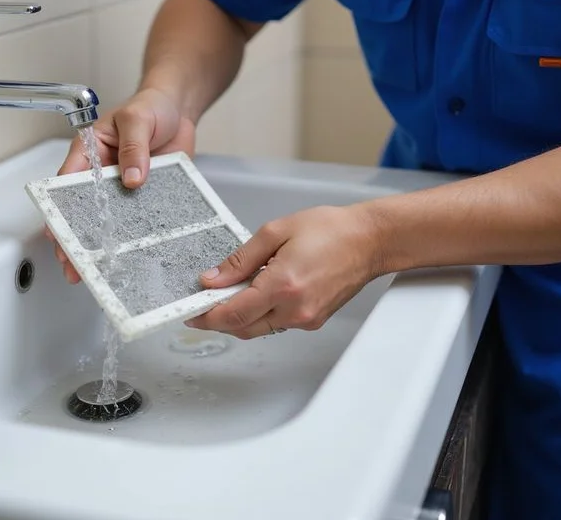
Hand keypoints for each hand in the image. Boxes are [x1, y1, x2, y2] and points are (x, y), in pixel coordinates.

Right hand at [46, 87, 196, 283]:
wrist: (180, 110)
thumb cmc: (151, 106)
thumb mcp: (138, 119)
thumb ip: (133, 147)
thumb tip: (132, 179)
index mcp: (90, 153)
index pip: (67, 185)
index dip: (59, 211)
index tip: (57, 233)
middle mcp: (103, 175)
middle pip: (83, 212)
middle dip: (76, 239)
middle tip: (73, 265)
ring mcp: (124, 189)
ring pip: (109, 222)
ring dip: (103, 246)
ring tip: (95, 272)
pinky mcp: (146, 197)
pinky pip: (139, 220)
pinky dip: (134, 239)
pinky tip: (131, 257)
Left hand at [186, 205, 384, 338]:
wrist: (370, 241)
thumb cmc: (330, 230)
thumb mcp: (275, 232)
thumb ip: (240, 259)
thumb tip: (213, 279)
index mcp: (282, 286)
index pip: (233, 314)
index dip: (207, 316)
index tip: (190, 313)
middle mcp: (295, 309)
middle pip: (243, 328)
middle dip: (220, 319)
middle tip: (205, 304)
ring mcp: (306, 319)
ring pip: (260, 328)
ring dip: (241, 317)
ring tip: (235, 292)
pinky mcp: (314, 320)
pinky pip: (277, 324)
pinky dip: (262, 314)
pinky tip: (261, 293)